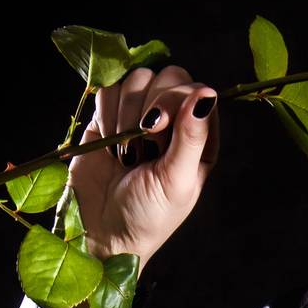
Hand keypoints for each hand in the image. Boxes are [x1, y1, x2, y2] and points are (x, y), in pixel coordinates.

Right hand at [66, 64, 220, 272]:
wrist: (101, 231)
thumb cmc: (148, 216)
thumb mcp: (176, 181)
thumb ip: (191, 137)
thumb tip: (206, 94)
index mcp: (198, 137)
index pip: (196, 90)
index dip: (174, 100)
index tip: (156, 131)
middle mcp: (173, 121)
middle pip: (167, 76)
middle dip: (149, 108)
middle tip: (141, 144)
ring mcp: (140, 115)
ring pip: (136, 78)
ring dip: (125, 116)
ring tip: (124, 154)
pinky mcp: (108, 115)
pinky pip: (108, 87)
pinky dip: (105, 112)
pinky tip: (108, 143)